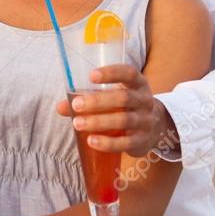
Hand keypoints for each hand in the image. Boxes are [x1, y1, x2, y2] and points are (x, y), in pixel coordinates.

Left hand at [55, 64, 176, 156]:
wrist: (155, 128)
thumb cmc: (125, 107)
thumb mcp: (111, 97)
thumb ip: (86, 99)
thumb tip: (59, 106)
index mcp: (137, 84)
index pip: (129, 73)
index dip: (111, 73)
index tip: (91, 76)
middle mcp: (145, 101)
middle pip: (124, 98)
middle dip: (98, 101)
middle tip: (76, 105)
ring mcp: (146, 121)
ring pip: (124, 120)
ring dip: (99, 122)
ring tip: (77, 123)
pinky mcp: (143, 141)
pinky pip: (126, 143)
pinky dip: (108, 143)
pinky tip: (91, 141)